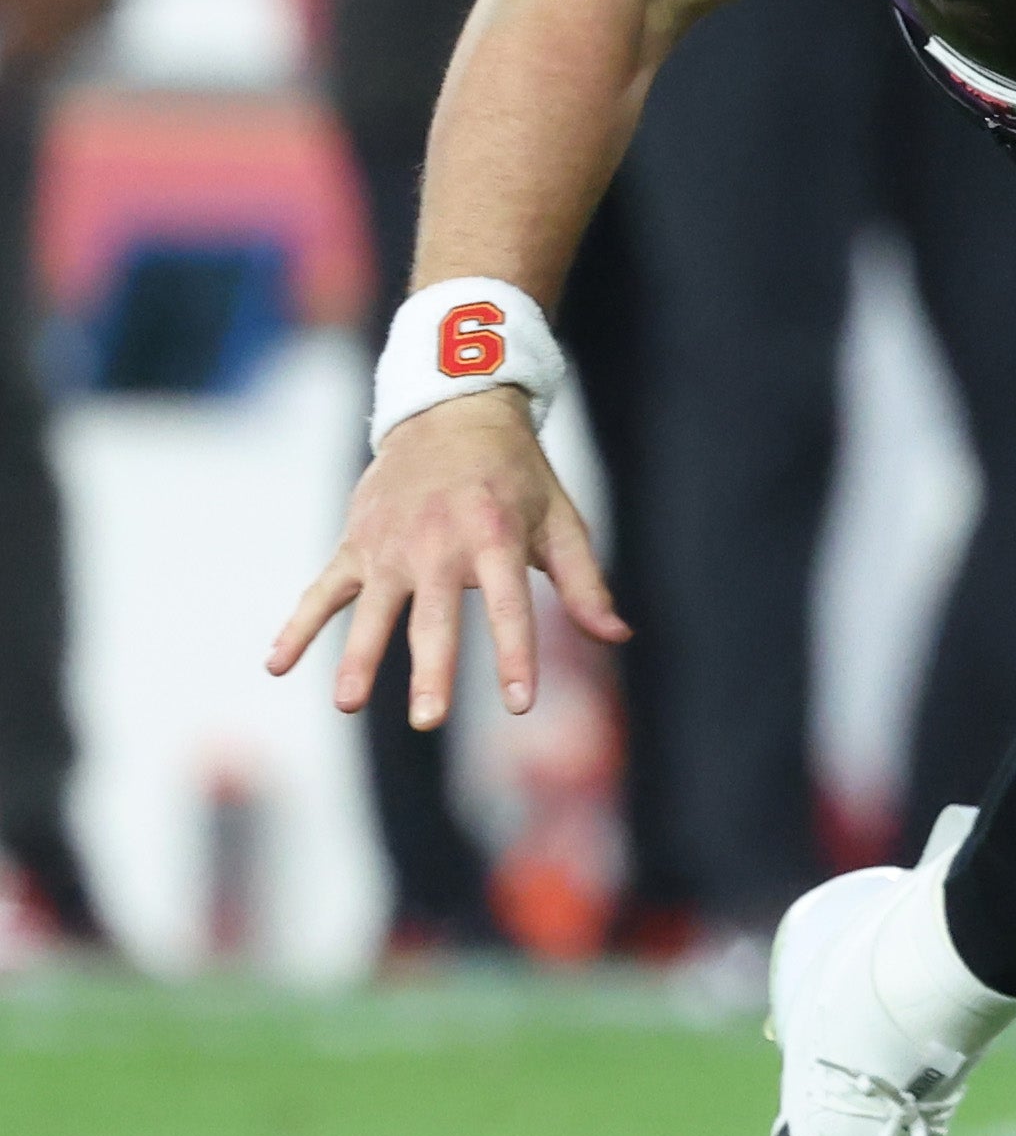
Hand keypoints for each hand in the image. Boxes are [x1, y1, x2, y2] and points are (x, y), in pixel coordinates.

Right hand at [266, 390, 627, 728]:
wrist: (452, 414)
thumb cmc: (518, 478)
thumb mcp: (560, 521)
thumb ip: (584, 583)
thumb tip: (618, 637)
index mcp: (496, 537)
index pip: (510, 607)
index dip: (515, 655)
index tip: (520, 703)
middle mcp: (438, 543)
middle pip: (434, 617)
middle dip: (431, 670)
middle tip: (429, 721)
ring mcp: (390, 545)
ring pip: (371, 610)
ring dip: (358, 658)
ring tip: (348, 703)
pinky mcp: (356, 544)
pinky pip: (322, 591)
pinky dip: (298, 627)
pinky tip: (276, 665)